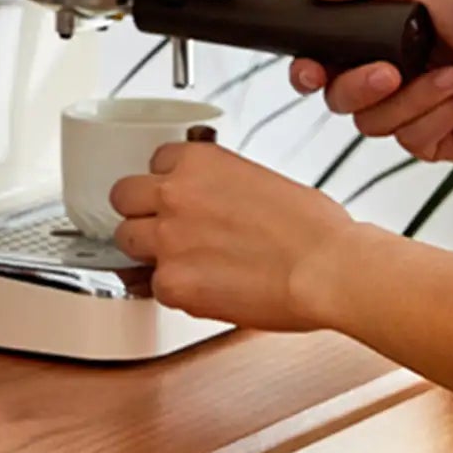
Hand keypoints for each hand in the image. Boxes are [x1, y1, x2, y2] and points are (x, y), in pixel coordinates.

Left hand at [111, 140, 352, 331]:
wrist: (328, 268)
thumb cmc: (313, 229)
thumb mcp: (261, 180)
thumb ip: (220, 186)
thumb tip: (212, 201)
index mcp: (199, 161)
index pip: (154, 161)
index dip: (166, 182)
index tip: (177, 195)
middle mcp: (174, 194)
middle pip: (123, 196)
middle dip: (141, 211)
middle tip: (164, 227)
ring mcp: (168, 239)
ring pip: (127, 241)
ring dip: (148, 250)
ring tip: (184, 262)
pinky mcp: (173, 283)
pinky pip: (153, 286)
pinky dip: (176, 290)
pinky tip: (206, 289)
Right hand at [289, 0, 452, 162]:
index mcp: (383, 38)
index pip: (325, 62)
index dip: (308, 69)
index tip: (311, 67)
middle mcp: (395, 76)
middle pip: (340, 99)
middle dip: (361, 86)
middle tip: (390, 71)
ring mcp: (415, 110)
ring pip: (374, 124)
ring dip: (416, 98)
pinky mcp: (438, 141)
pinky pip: (412, 142)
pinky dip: (441, 117)